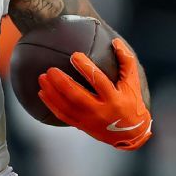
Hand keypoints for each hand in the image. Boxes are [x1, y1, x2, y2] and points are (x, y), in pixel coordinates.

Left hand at [37, 38, 152, 149]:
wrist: (131, 133)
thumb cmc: (132, 103)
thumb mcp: (133, 83)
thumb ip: (126, 62)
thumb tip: (115, 42)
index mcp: (114, 99)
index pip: (98, 81)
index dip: (86, 68)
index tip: (75, 55)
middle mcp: (101, 111)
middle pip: (77, 96)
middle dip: (62, 82)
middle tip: (50, 69)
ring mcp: (90, 121)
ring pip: (67, 107)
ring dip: (52, 93)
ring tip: (42, 78)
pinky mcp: (82, 126)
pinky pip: (63, 115)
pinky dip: (51, 104)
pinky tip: (42, 93)